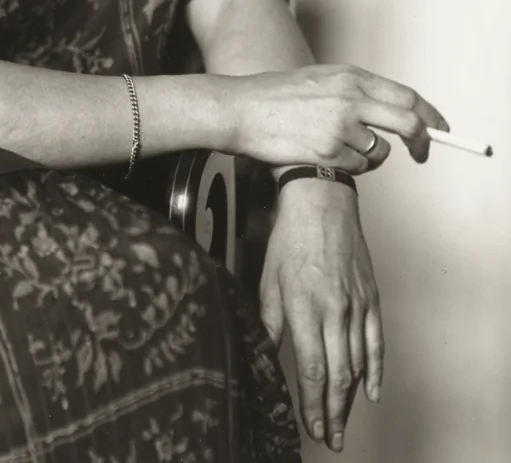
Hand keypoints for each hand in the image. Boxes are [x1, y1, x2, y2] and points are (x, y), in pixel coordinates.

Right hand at [227, 63, 448, 172]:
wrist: (241, 109)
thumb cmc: (276, 96)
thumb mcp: (321, 79)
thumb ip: (356, 91)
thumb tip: (393, 111)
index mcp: (350, 76)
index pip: (407, 96)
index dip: (430, 115)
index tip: (440, 129)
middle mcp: (350, 98)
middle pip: (408, 123)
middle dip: (422, 142)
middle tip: (422, 153)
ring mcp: (340, 125)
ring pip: (380, 152)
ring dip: (370, 157)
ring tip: (341, 149)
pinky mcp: (328, 150)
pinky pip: (356, 167)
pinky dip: (348, 166)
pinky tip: (324, 154)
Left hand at [260, 180, 380, 452]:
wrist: (322, 201)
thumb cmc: (290, 237)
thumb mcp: (268, 278)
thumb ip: (269, 321)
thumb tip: (263, 354)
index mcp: (305, 305)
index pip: (311, 367)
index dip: (312, 403)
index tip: (311, 426)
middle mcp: (334, 309)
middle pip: (338, 374)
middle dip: (334, 412)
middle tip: (331, 438)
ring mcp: (357, 304)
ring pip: (358, 363)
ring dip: (351, 399)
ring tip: (343, 423)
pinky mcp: (371, 297)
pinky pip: (376, 342)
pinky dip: (376, 370)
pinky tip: (371, 392)